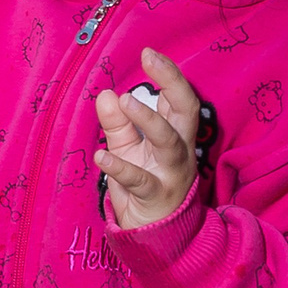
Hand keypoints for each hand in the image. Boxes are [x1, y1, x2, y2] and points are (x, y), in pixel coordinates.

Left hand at [94, 48, 199, 228]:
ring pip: (169, 141)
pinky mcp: (156, 196)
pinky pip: (139, 179)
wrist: (157, 234)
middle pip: (186, 110)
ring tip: (126, 100)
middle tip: (151, 60)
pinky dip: (120, 166)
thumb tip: (105, 95)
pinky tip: (102, 155)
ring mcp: (170, 173)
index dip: (168, 74)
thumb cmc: (145, 185)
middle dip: (173, 82)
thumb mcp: (128, 150)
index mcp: (175, 134)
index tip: (149, 53)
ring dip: (149, 119)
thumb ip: (117, 124)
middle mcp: (179, 149)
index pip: (179, 98)